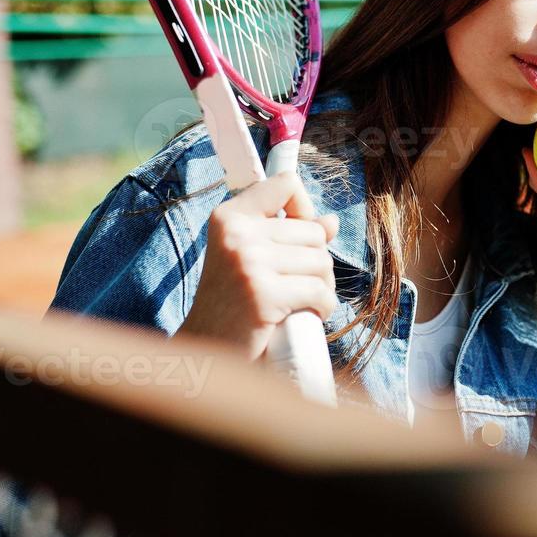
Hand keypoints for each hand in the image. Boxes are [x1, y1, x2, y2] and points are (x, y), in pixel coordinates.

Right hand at [177, 171, 340, 360]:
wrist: (205, 352)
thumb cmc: (233, 306)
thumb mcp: (252, 260)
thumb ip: (289, 235)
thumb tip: (331, 220)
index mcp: (229, 217)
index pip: (286, 184)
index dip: (304, 209)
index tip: (297, 237)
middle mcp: (237, 233)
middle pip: (314, 231)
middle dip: (315, 262)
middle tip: (294, 286)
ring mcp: (249, 262)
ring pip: (322, 261)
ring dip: (321, 287)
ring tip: (297, 302)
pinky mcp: (263, 293)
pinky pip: (320, 292)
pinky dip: (322, 308)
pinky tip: (303, 317)